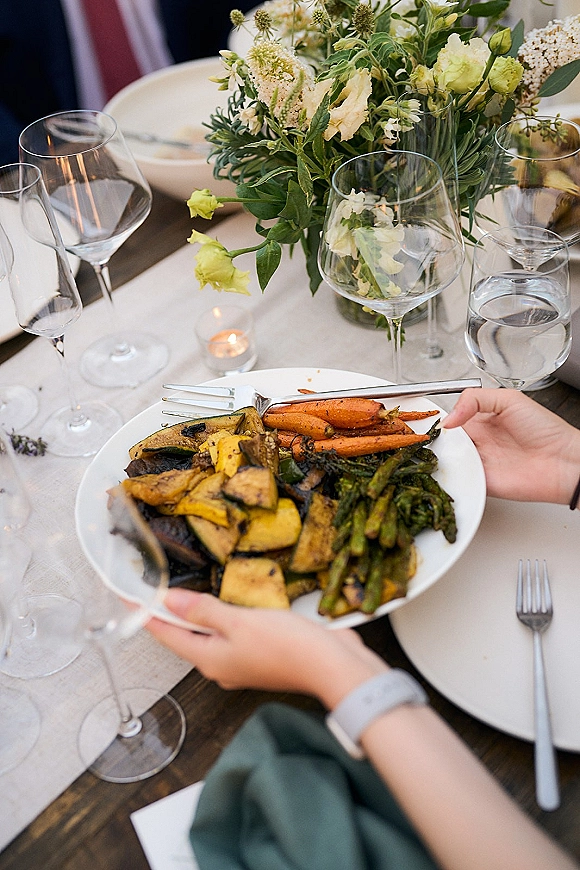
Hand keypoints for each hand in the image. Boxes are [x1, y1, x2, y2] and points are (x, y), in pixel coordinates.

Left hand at [147, 588, 387, 709]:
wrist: (330, 666)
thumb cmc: (287, 646)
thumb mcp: (238, 622)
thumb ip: (203, 611)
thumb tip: (168, 603)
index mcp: (208, 658)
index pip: (165, 634)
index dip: (144, 614)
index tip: (126, 597)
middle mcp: (219, 665)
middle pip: (184, 636)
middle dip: (166, 614)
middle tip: (149, 590)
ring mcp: (239, 663)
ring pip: (207, 635)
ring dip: (194, 615)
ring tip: (179, 594)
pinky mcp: (258, 655)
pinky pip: (229, 635)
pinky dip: (219, 619)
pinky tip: (224, 605)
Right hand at [443, 388, 579, 503]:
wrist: (561, 461)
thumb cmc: (545, 429)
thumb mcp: (509, 399)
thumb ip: (475, 399)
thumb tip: (449, 417)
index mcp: (483, 420)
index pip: (452, 418)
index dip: (442, 419)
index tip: (432, 419)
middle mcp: (478, 441)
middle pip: (446, 440)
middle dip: (437, 439)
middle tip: (432, 436)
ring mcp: (478, 462)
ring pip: (449, 460)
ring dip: (442, 456)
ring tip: (443, 450)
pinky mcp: (480, 481)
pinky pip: (459, 479)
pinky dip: (452, 474)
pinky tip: (453, 466)